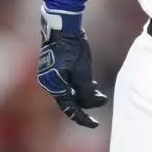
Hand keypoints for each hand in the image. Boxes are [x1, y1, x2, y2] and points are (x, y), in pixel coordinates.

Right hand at [36, 10, 107, 127]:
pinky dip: (79, 85)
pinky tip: (91, 82)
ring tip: (99, 92)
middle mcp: (49, 83)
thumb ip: (87, 90)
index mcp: (54, 86)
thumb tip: (96, 103)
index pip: (70, 109)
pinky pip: (67, 82)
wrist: (62, 27)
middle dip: (87, 102)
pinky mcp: (54, 68)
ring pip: (70, 91)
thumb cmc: (72, 49)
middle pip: (70, 100)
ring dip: (84, 93)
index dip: (83, 118)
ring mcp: (50, 75)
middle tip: (102, 100)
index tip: (95, 124)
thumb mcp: (83, 72)